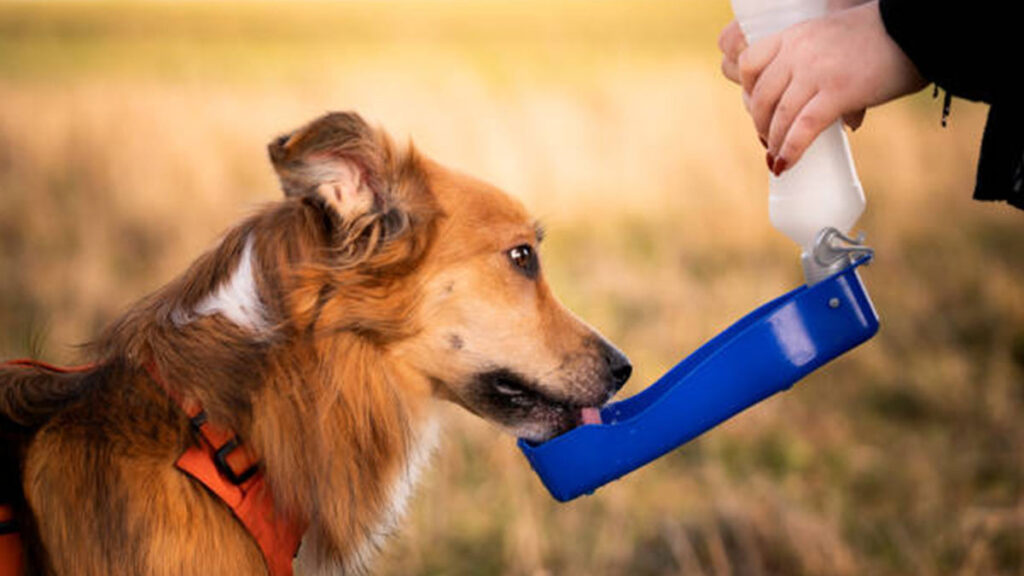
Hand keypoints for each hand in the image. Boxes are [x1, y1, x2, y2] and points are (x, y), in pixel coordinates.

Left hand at [719, 1, 925, 173]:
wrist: (917, 28)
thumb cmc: (885, 36)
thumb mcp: (836, 36)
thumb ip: (826, 67)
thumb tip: (844, 121)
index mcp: (795, 34)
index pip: (749, 62)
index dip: (747, 91)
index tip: (755, 108)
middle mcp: (799, 51)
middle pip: (761, 96)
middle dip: (760, 124)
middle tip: (767, 140)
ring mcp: (816, 71)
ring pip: (779, 116)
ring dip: (773, 143)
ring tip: (776, 158)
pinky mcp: (838, 92)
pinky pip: (804, 128)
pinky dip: (790, 150)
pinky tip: (785, 165)